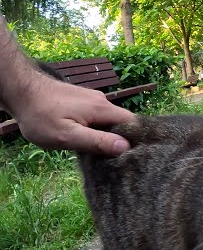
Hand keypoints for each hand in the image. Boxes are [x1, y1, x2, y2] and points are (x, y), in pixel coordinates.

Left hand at [15, 74, 135, 155]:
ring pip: (109, 120)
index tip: (135, 156)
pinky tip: (85, 139)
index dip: (137, 139)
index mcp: (102, 109)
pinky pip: (98, 117)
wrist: (18, 90)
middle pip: (122, 122)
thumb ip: (97, 142)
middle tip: (115, 159)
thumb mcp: (67, 135)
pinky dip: (97, 128)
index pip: (132, 123)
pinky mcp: (82, 100)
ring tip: (98, 152)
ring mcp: (91, 99)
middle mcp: (101, 101)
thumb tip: (125, 147)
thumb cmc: (40, 115)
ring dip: (107, 135)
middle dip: (121, 139)